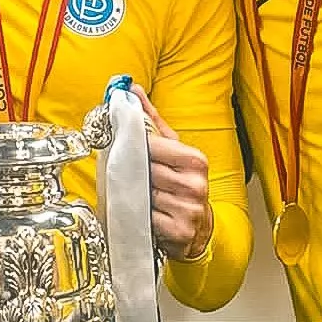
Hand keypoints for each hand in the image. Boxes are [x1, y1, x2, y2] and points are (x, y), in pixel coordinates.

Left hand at [130, 86, 212, 260]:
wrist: (200, 228)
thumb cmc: (182, 185)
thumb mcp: (172, 150)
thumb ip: (151, 121)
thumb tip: (131, 90)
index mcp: (195, 160)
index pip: (153, 146)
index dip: (133, 146)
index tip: (122, 146)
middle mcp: (195, 184)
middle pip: (145, 171)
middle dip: (130, 173)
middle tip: (124, 174)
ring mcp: (188, 209)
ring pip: (143, 195)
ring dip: (134, 196)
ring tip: (136, 195)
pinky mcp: (179, 231)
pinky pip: (147, 219)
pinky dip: (139, 217)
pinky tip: (145, 214)